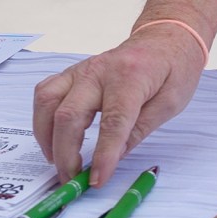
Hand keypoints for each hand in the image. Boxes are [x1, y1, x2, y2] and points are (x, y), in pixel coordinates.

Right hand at [32, 21, 207, 190]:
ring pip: (47, 102)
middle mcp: (100, 70)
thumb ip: (140, 130)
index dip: (103, 155)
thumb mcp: (171, 102)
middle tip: (73, 180)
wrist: (165, 37)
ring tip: (58, 162)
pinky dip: (42, 119)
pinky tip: (52, 138)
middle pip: (69, 115)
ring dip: (47, 137)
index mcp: (130, 76)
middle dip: (66, 154)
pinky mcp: (72, 73)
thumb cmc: (174, 67)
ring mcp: (81, 69)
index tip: (97, 180)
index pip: (112, 122)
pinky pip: (45, 93)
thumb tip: (112, 159)